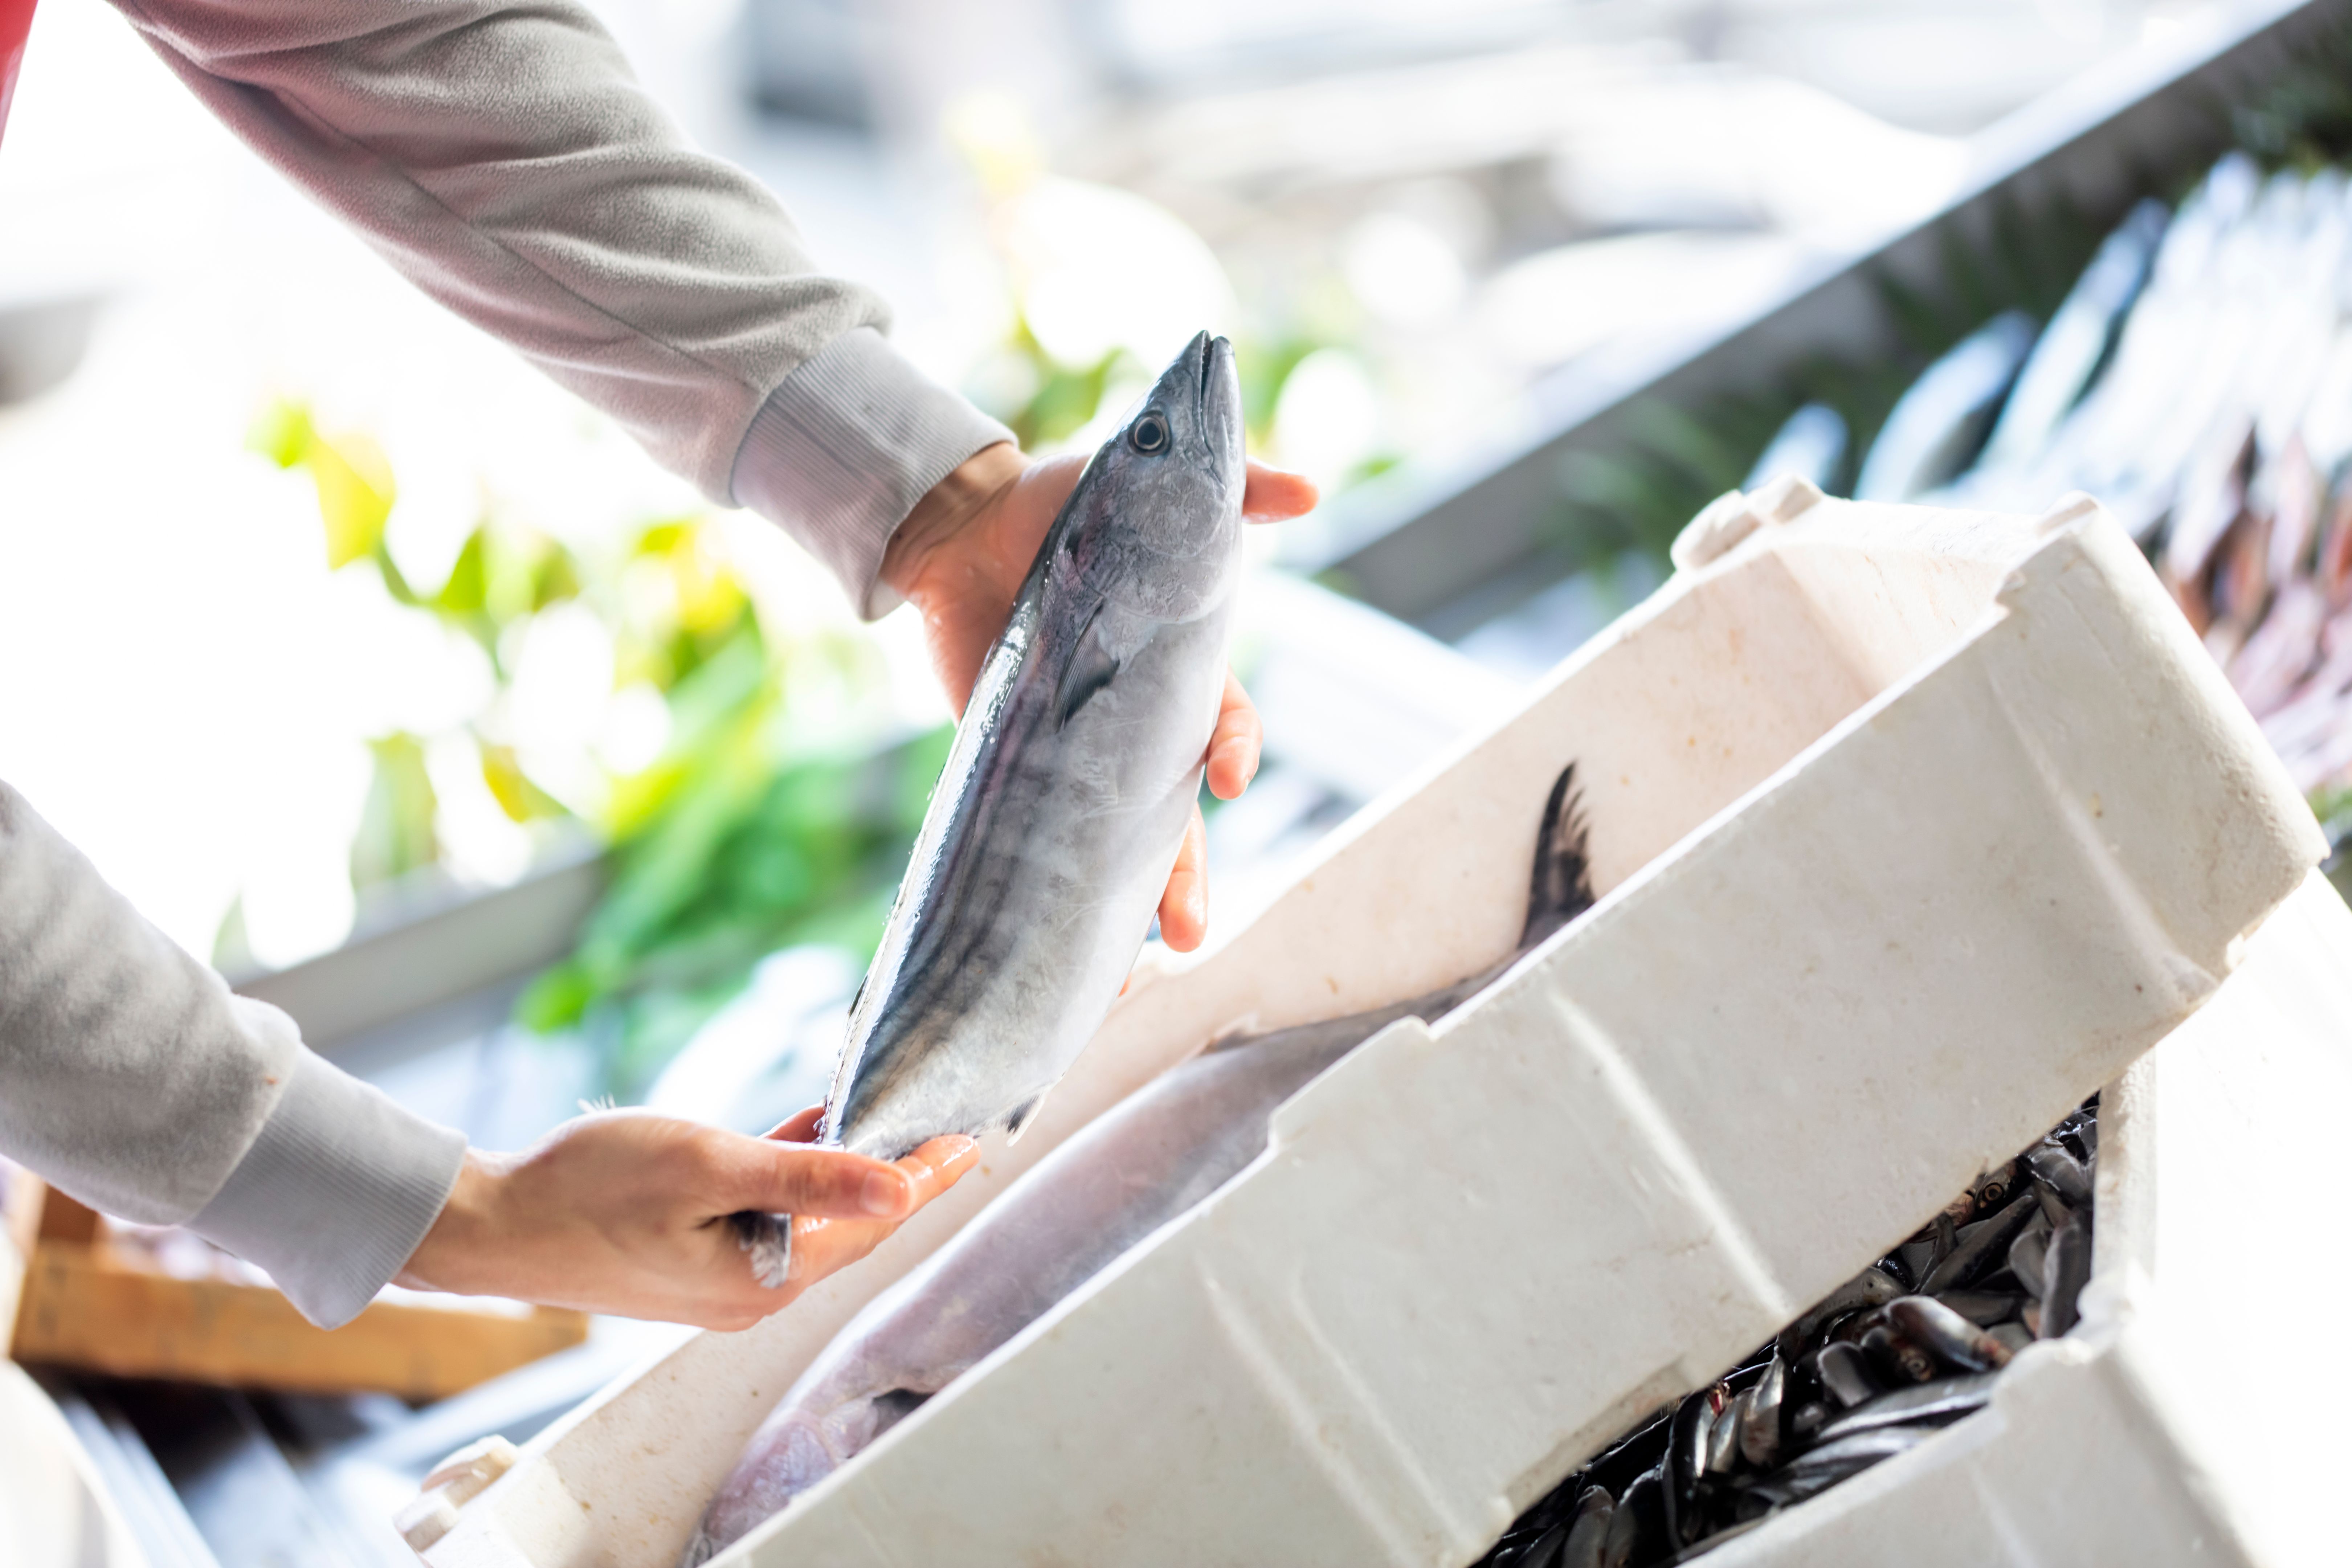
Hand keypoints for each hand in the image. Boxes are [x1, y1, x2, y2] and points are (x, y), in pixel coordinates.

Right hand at [396, 1108, 977, 1329]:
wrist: (495, 1223)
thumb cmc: (591, 1189)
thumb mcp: (710, 1166)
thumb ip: (809, 1178)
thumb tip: (902, 1189)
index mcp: (766, 1276)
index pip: (874, 1222)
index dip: (927, 1177)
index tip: (973, 1139)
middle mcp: (753, 1288)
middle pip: (849, 1224)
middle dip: (900, 1175)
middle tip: (949, 1124)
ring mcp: (721, 1274)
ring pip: (808, 1214)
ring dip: (846, 1167)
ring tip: (897, 1117)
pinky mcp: (692, 1252)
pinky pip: (764, 1210)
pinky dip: (793, 1168)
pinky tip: (814, 1122)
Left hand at [882, 443, 1317, 950]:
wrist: (962, 521)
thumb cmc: (1068, 502)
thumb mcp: (1151, 486)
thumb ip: (1231, 490)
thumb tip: (1308, 490)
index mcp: (1179, 669)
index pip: (1221, 725)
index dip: (1234, 751)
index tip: (1228, 776)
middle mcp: (1137, 721)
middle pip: (1177, 814)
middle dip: (1189, 875)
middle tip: (1192, 931)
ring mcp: (1077, 748)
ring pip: (1120, 841)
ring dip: (1136, 901)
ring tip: (1140, 958)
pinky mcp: (1012, 760)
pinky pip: (1036, 833)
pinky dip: (1047, 886)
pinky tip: (1051, 937)